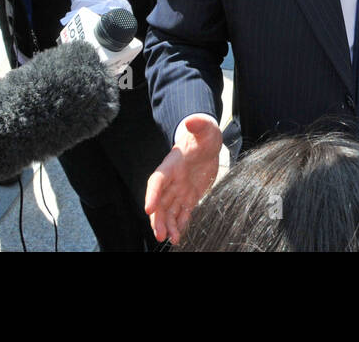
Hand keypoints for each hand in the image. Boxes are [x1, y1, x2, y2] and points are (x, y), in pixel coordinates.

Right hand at [145, 113, 221, 244]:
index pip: (157, 181)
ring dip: (167, 225)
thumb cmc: (205, 135)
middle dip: (157, 218)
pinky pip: (182, 213)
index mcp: (171, 165)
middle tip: (159, 234)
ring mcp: (179, 190)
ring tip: (170, 239)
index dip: (152, 195)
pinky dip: (180, 225)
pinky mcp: (189, 197)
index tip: (149, 209)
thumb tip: (192, 120)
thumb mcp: (205, 128)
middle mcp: (172, 180)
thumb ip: (199, 125)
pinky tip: (179, 236)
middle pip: (159, 201)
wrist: (209, 144)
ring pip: (168, 211)